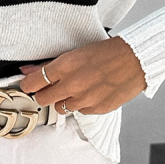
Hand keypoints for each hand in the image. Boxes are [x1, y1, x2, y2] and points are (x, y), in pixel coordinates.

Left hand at [19, 36, 145, 114]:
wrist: (136, 59)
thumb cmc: (108, 52)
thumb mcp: (76, 53)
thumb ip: (50, 65)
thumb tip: (27, 71)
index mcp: (66, 66)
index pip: (34, 83)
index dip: (28, 85)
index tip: (28, 85)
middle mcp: (73, 84)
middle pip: (43, 99)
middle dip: (44, 94)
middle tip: (51, 88)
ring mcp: (85, 99)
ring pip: (61, 108)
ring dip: (64, 100)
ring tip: (77, 88)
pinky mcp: (97, 108)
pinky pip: (81, 111)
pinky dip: (83, 104)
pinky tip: (92, 92)